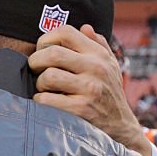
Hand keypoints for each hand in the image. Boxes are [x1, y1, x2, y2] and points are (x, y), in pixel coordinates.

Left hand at [28, 24, 150, 155]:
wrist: (121, 128)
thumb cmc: (108, 94)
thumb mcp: (110, 67)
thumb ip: (98, 45)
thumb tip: (85, 27)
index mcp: (98, 54)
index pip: (66, 32)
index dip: (46, 39)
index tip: (42, 51)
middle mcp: (96, 68)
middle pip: (51, 53)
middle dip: (35, 61)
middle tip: (35, 71)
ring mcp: (89, 89)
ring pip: (47, 77)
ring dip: (39, 84)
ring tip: (45, 89)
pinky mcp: (80, 109)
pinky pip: (45, 99)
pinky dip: (40, 101)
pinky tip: (47, 104)